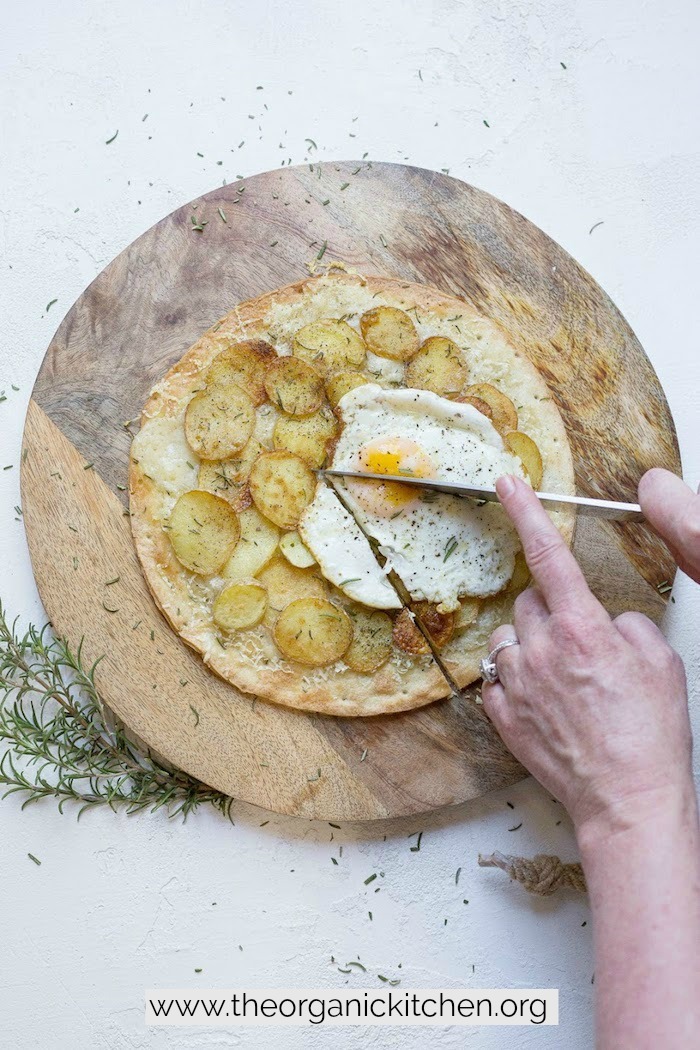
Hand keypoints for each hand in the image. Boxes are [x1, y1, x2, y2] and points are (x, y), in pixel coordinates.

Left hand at [481, 475, 691, 834]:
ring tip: (563, 677)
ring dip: (530, 644)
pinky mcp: (503, 715)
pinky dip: (517, 679)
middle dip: (551, 610)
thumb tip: (604, 623)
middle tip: (581, 643)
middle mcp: (541, 650)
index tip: (506, 484)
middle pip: (530, 601)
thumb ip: (627, 625)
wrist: (628, 800)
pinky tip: (546, 700)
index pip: (548, 555)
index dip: (525, 512)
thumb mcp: (661, 662)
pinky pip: (498, 678)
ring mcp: (517, 683)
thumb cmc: (650, 735)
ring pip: (509, 637)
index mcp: (582, 629)